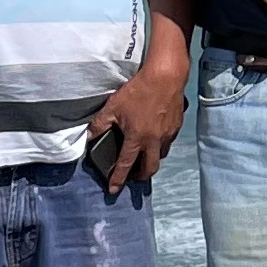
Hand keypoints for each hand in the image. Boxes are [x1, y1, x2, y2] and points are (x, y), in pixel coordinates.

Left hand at [87, 56, 188, 189]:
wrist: (165, 76)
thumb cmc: (139, 90)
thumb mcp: (113, 106)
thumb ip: (100, 124)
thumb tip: (89, 136)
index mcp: (137, 138)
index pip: (125, 164)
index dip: (118, 179)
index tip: (113, 190)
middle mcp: (154, 141)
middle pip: (149, 169)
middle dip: (140, 176)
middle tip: (133, 175)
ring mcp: (168, 135)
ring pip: (161, 156)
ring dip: (151, 160)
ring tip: (143, 156)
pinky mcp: (176, 126)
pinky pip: (168, 142)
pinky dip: (160, 145)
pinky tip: (154, 137)